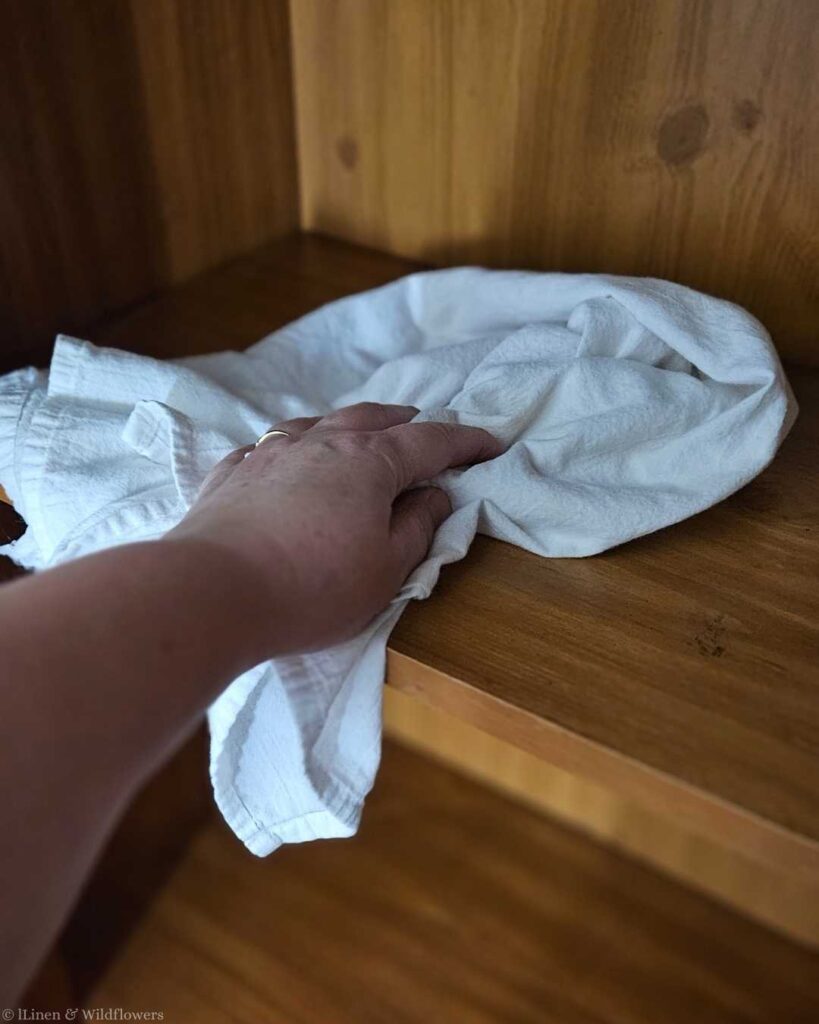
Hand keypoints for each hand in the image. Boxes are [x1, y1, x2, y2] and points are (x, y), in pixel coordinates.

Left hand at [167, 403, 502, 656]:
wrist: (211, 592)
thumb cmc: (313, 586)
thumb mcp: (386, 569)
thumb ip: (416, 528)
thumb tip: (434, 495)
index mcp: (368, 462)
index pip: (429, 442)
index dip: (465, 442)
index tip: (491, 443)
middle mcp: (320, 443)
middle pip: (370, 418)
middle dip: (403, 421)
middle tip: (422, 425)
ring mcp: (269, 453)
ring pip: (316, 422)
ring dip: (346, 424)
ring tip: (356, 431)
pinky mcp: (231, 475)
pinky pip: (268, 447)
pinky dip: (290, 448)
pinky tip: (285, 458)